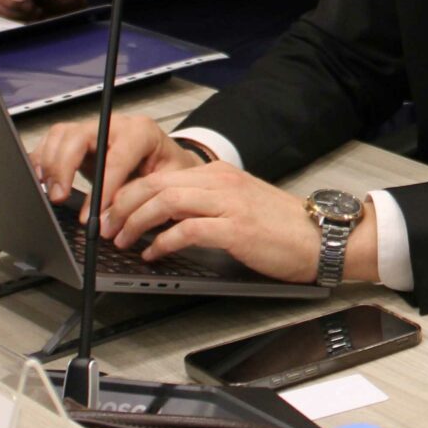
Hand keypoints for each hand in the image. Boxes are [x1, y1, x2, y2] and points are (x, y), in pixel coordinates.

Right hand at [30, 112, 196, 212]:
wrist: (166, 161)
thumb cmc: (168, 170)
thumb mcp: (166, 183)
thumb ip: (138, 196)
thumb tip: (109, 217)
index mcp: (141, 132)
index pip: (115, 158)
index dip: (101, 188)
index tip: (92, 214)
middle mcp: (115, 125)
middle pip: (78, 136)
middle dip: (64, 168)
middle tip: (59, 197)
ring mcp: (94, 129)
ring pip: (61, 135)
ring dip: (50, 164)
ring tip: (52, 191)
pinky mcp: (79, 138)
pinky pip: (53, 141)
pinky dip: (43, 159)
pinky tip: (42, 178)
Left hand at [102, 161, 367, 283]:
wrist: (322, 238)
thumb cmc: (283, 228)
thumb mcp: (239, 205)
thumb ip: (205, 205)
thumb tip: (164, 218)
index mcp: (220, 174)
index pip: (159, 175)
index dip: (127, 193)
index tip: (110, 213)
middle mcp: (221, 182)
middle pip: (154, 184)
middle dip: (121, 206)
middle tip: (105, 227)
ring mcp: (228, 204)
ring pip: (165, 202)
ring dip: (135, 222)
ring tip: (123, 240)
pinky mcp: (235, 229)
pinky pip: (186, 230)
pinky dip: (162, 242)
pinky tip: (154, 254)